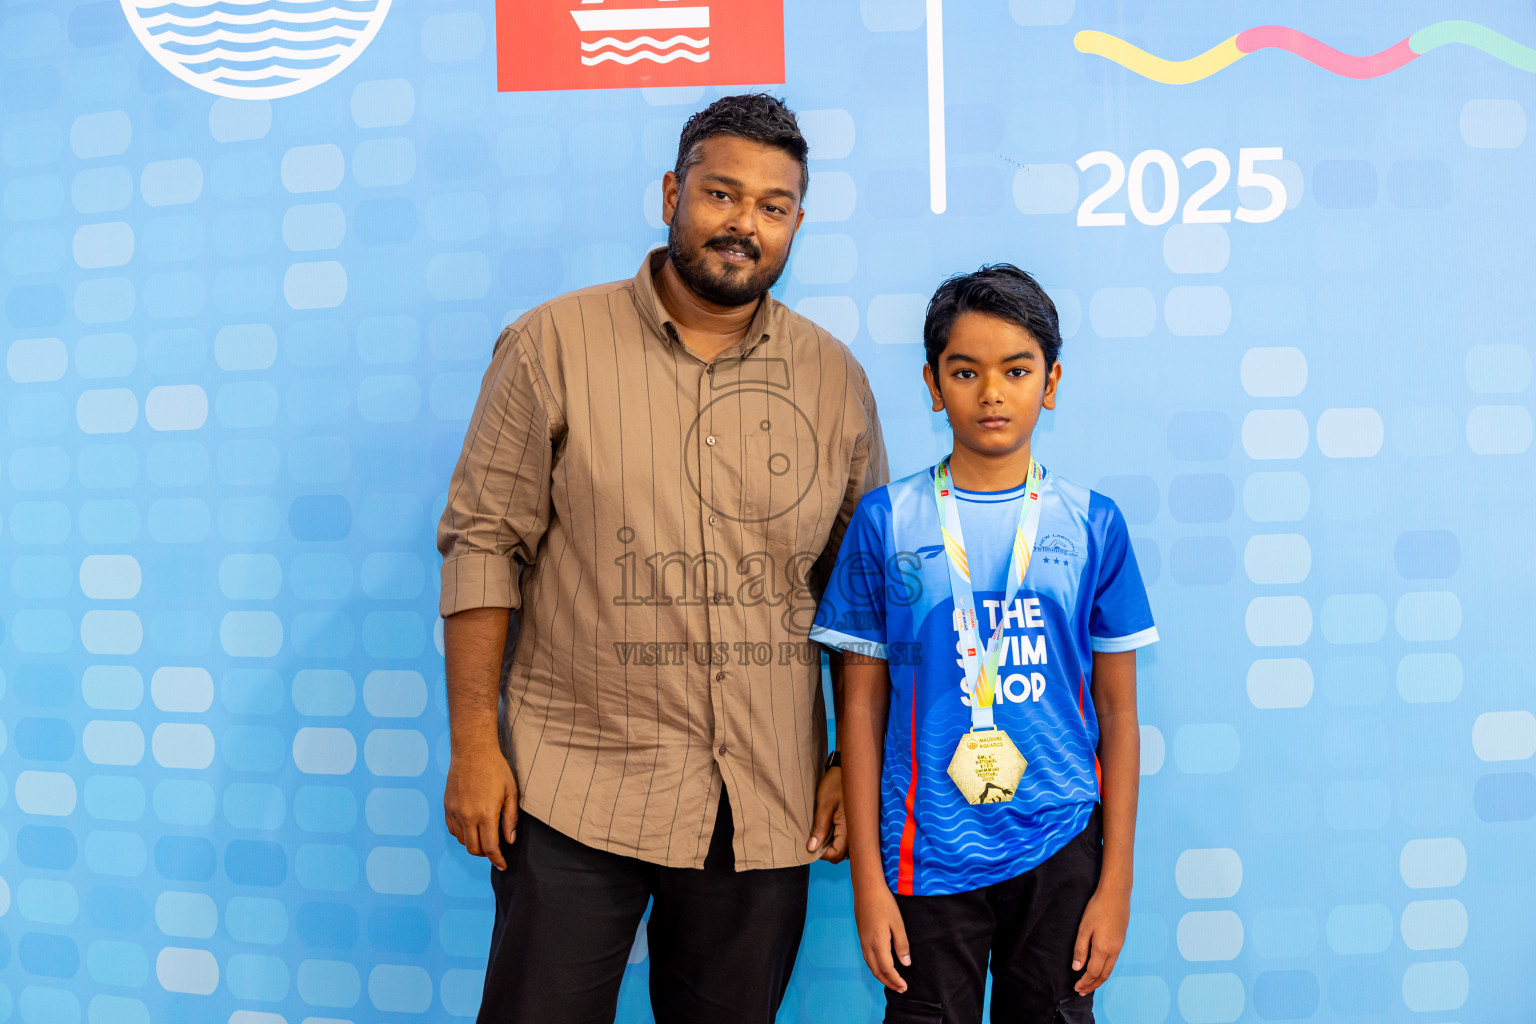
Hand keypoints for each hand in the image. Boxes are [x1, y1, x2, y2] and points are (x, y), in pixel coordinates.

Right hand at [444, 745, 519, 870]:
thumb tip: (509, 840)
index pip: (490, 848)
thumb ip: (510, 819)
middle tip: (495, 850)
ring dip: (474, 845)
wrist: (472, 751)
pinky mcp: (447, 807)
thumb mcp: (511, 792)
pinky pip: (453, 830)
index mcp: (486, 814)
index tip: (503, 866)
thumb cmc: (496, 769)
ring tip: (484, 837)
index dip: (497, 860)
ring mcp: (455, 812)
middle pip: (474, 849)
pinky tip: (472, 828)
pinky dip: (462, 835)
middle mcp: (467, 816)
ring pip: (462, 841)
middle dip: (486, 855)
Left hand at [807, 765, 846, 861]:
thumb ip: (819, 828)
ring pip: (845, 849)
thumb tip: (812, 848)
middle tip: (816, 838)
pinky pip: (847, 840)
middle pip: (841, 855)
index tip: (812, 844)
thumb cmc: (835, 783)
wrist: (846, 769)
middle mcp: (855, 830)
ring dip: (832, 845)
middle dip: (827, 851)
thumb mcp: (824, 804)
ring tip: (822, 832)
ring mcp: (856, 827)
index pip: (836, 854)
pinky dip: (837, 839)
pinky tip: (829, 828)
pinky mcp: (855, 823)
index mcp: (848, 827)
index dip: (822, 853)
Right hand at [854, 879, 910, 991]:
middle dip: (888, 982)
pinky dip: (875, 967)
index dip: (895, 980)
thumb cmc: (884, 904)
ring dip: (881, 976)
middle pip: (876, 971)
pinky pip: (867, 958)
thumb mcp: (897, 923)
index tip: (904, 986)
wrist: (866, 889)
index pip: (886, 969)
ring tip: (892, 981)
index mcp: (878, 943)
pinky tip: (881, 966)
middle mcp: (867, 945)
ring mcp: (862, 941)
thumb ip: (902, 945)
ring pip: (870, 965)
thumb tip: (905, 964)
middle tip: (900, 988)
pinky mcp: (861, 936)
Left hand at [1072, 886, 1129, 994]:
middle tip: (1082, 991)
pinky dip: (1105, 970)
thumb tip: (1077, 968)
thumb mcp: (1084, 928)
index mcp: (1103, 949)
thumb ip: (1080, 949)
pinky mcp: (1121, 940)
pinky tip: (1099, 968)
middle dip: (1092, 985)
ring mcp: (1119, 946)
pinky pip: (1113, 961)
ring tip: (1090, 984)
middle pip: (1103, 975)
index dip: (1084, 982)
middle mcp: (1114, 951)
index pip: (1093, 973)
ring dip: (1099, 979)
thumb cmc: (1097, 908)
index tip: (1076, 987)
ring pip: (1109, 969)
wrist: (1116, 894)